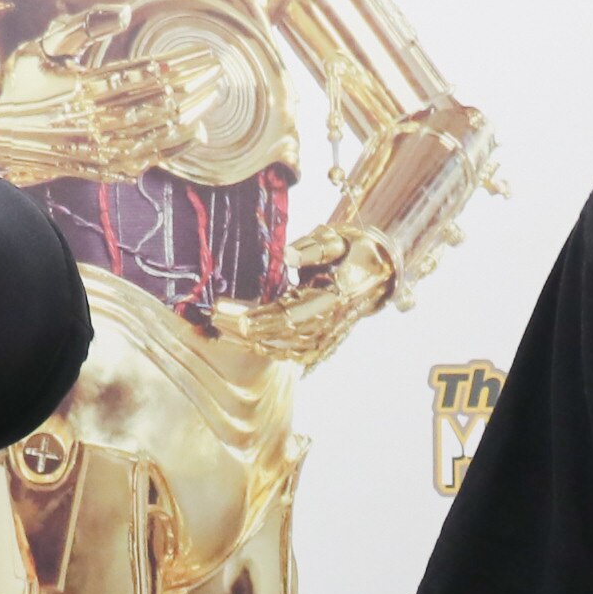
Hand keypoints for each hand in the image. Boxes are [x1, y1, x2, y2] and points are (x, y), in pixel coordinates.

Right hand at [0, 36, 224, 183]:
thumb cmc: (19, 81)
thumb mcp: (44, 45)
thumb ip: (85, 26)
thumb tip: (125, 12)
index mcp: (82, 87)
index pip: (145, 76)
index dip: (180, 65)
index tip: (204, 55)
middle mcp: (92, 121)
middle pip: (157, 105)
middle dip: (194, 87)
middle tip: (218, 73)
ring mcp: (95, 148)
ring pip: (155, 134)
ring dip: (190, 115)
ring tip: (213, 98)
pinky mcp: (96, 168)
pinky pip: (143, 161)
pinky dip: (171, 149)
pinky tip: (193, 134)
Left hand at [209, 226, 394, 362]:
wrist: (380, 274)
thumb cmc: (354, 252)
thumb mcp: (337, 239)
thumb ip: (313, 248)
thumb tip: (285, 256)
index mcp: (334, 298)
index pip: (287, 316)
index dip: (253, 317)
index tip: (225, 311)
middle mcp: (329, 324)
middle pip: (277, 336)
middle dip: (241, 330)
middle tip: (212, 318)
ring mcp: (326, 338)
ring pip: (281, 349)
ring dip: (248, 341)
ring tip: (219, 329)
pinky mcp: (323, 345)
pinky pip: (289, 354)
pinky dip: (264, 349)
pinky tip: (243, 340)